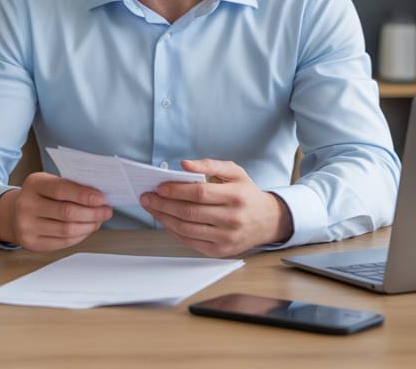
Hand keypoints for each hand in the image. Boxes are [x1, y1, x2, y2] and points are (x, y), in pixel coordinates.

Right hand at [0, 172, 112, 251]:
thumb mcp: (49, 183)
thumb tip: (99, 195)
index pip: (61, 189)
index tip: (102, 198)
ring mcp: (27, 226)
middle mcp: (26, 205)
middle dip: (92, 213)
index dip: (84, 195)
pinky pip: (63, 242)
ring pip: (67, 230)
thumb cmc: (40, 195)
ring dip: (89, 226)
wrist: (14, 213)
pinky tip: (87, 229)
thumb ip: (70, 186)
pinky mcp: (32, 243)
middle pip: (67, 213)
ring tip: (99, 220)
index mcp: (34, 184)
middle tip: (107, 210)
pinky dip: (80, 236)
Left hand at [140, 159, 293, 256]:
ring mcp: (226, 237)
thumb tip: (184, 164)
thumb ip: (210, 165)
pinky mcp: (220, 251)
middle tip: (147, 197)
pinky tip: (166, 221)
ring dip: (164, 219)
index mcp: (236, 196)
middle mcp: (232, 218)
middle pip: (189, 212)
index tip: (159, 186)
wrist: (268, 221)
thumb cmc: (247, 193)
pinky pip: (191, 242)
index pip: (199, 193)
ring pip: (187, 229)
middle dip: (163, 204)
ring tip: (152, 209)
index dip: (176, 190)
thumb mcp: (235, 172)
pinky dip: (174, 232)